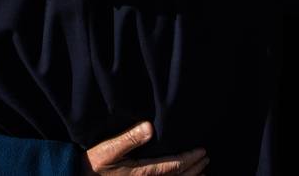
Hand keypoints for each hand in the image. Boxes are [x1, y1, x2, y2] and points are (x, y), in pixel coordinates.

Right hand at [84, 122, 207, 175]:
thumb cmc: (93, 165)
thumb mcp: (109, 149)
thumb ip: (129, 139)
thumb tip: (150, 127)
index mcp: (143, 173)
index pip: (174, 166)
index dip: (191, 159)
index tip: (202, 152)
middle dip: (194, 169)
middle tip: (206, 159)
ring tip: (201, 174)